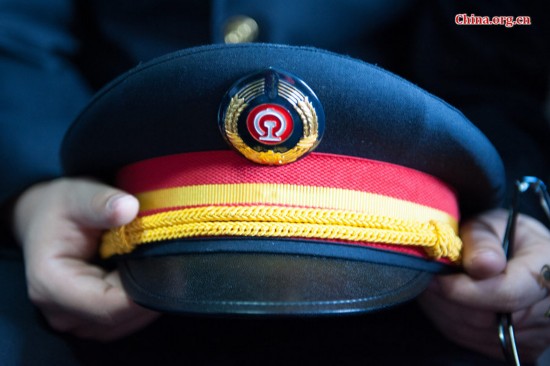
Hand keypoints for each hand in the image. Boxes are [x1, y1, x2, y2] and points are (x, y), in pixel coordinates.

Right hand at [13, 178, 159, 340]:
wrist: (46, 220)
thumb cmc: (63, 208)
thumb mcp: (78, 196)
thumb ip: (101, 203)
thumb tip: (128, 207)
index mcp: (50, 284)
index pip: (107, 306)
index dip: (144, 293)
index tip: (172, 269)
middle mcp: (59, 312)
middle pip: (119, 319)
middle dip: (150, 294)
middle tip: (173, 261)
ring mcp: (75, 321)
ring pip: (125, 323)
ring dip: (148, 299)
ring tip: (159, 265)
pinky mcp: (90, 321)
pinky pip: (125, 321)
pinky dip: (141, 302)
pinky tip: (149, 276)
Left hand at [418, 209, 549, 361]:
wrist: (522, 255)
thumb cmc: (504, 234)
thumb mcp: (493, 223)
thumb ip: (483, 240)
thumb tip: (481, 265)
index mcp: (548, 272)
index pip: (507, 294)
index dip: (466, 290)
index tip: (437, 279)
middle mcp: (548, 310)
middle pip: (487, 319)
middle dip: (447, 300)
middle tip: (425, 279)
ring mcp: (535, 334)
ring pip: (474, 332)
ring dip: (444, 310)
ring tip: (431, 285)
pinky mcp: (516, 348)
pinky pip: (472, 340)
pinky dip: (449, 320)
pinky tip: (442, 299)